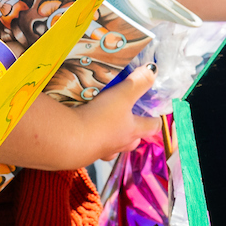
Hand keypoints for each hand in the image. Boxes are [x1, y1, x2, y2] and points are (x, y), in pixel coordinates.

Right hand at [8, 68, 161, 169]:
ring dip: (114, 140)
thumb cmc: (100, 118)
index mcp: (132, 130)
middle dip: (135, 133)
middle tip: (130, 121)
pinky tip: (85, 133)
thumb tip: (153, 71)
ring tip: (107, 128)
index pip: (152, 127)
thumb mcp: (122, 95)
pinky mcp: (85, 154)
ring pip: (114, 148)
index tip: (155, 115)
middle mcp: (120, 143)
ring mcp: (102, 151)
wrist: (70, 140)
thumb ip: (137, 82)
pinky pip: (93, 149)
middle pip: (134, 142)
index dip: (155, 120)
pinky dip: (93, 142)